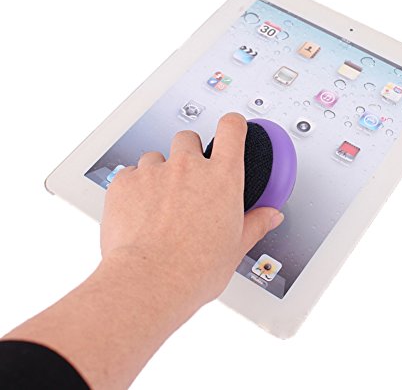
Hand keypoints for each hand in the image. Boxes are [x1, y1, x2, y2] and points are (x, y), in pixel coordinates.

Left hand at [101, 112, 283, 305]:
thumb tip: (271, 216)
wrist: (149, 281)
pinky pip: (130, 173)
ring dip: (159, 172)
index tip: (231, 127)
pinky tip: (139, 211)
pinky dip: (135, 187)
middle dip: (188, 153)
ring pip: (156, 156)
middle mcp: (188, 167)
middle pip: (188, 137)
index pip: (232, 129)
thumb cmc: (194, 268)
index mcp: (221, 178)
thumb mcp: (236, 247)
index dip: (232, 124)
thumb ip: (256, 224)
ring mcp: (155, 172)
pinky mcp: (126, 182)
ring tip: (160, 202)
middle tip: (187, 179)